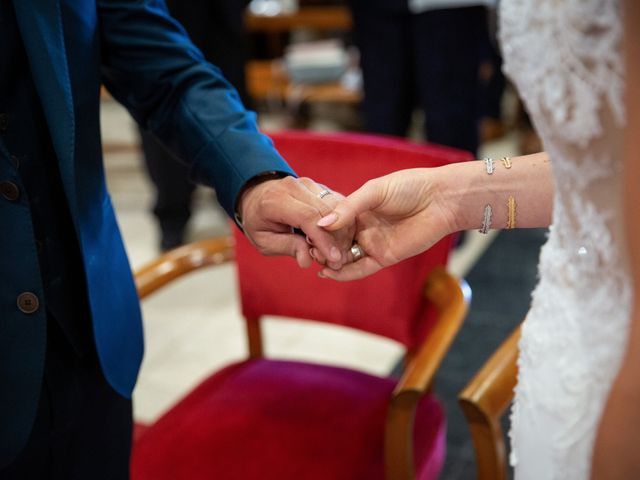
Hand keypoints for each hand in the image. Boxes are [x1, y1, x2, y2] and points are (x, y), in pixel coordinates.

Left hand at [238, 176, 355, 268]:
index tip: (333, 257)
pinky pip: (336, 203)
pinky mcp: (318, 186)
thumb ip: (287, 247)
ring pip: (335, 206)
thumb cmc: (259, 222)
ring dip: (341, 230)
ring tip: (336, 250)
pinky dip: (341, 221)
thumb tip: (307, 260)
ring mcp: (307, 184)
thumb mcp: (264, 241)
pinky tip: (337, 238)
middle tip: (337, 259)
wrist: (257, 197)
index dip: (322, 238)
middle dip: (335, 237)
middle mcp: (293, 187)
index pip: (307, 217)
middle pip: (325, 211)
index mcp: (275, 200)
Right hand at [316, 168, 454, 280]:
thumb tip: (320, 223)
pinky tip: (329, 274)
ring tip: (316, 263)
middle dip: (321, 248)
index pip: (331, 223)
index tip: (303, 233)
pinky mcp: (384, 257)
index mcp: (357, 209)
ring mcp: (372, 243)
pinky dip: (345, 274)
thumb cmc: (409, 187)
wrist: (440, 199)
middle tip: (307, 251)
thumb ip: (347, 208)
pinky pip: (360, 268)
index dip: (317, 230)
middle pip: (335, 242)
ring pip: (345, 258)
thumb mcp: (374, 192)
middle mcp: (362, 228)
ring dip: (330, 263)